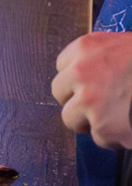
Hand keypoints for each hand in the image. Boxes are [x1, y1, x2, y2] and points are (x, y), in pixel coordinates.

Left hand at [53, 31, 131, 148]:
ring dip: (93, 122)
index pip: (63, 66)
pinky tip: (131, 128)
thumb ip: (103, 58)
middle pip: (59, 93)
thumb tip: (93, 79)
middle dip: (78, 101)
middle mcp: (81, 72)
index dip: (80, 79)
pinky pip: (100, 139)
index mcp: (86, 47)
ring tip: (119, 118)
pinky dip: (116, 139)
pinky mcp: (104, 126)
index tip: (95, 84)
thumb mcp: (124, 46)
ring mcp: (90, 100)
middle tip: (104, 104)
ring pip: (72, 119)